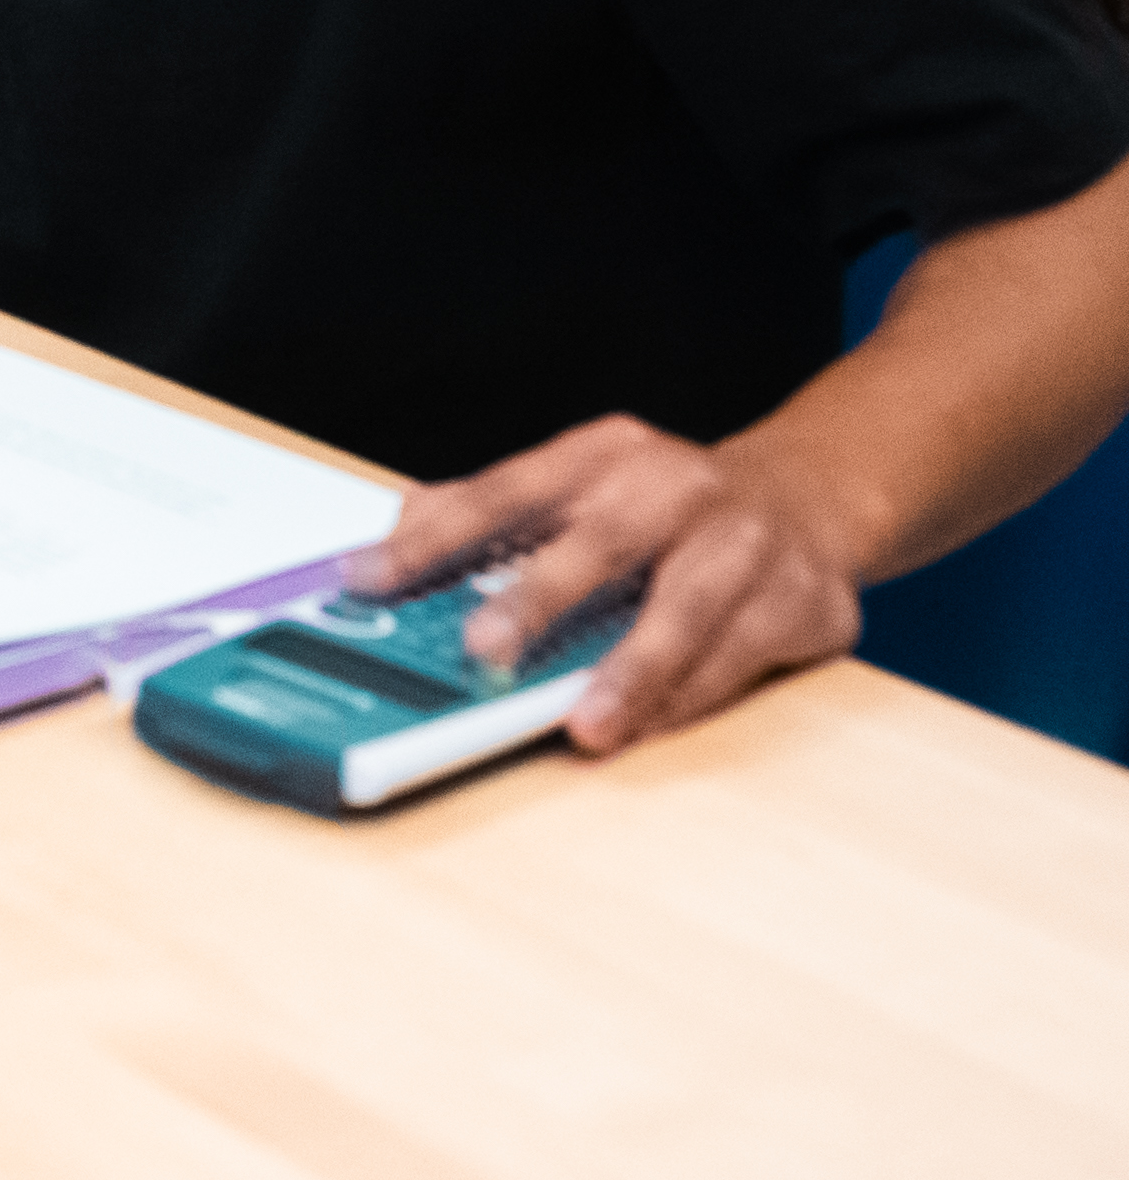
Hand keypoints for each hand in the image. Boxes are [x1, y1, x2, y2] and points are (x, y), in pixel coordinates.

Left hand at [346, 412, 863, 752]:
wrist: (811, 495)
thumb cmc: (668, 506)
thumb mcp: (582, 486)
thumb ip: (489, 517)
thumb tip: (389, 546)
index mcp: (603, 454)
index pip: (503, 490)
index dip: (433, 537)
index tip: (368, 579)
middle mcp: (675, 486)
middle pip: (599, 543)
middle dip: (537, 599)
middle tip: (483, 652)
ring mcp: (746, 541)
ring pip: (684, 612)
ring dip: (629, 674)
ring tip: (583, 725)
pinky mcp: (803, 599)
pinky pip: (738, 657)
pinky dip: (688, 697)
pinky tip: (647, 724)